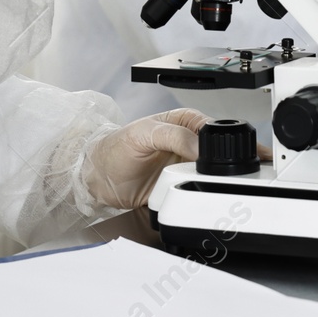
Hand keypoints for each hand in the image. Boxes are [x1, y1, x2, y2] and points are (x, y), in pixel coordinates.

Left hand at [84, 109, 208, 208]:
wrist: (100, 178)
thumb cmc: (116, 148)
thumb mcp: (143, 133)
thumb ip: (173, 135)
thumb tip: (199, 146)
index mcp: (184, 122)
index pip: (211, 128)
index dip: (213, 141)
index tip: (203, 155)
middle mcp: (189, 144)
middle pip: (217, 154)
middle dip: (213, 165)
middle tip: (198, 171)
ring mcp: (186, 167)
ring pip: (211, 175)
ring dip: (205, 181)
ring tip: (187, 182)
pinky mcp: (181, 187)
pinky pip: (198, 192)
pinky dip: (196, 194)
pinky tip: (184, 193)